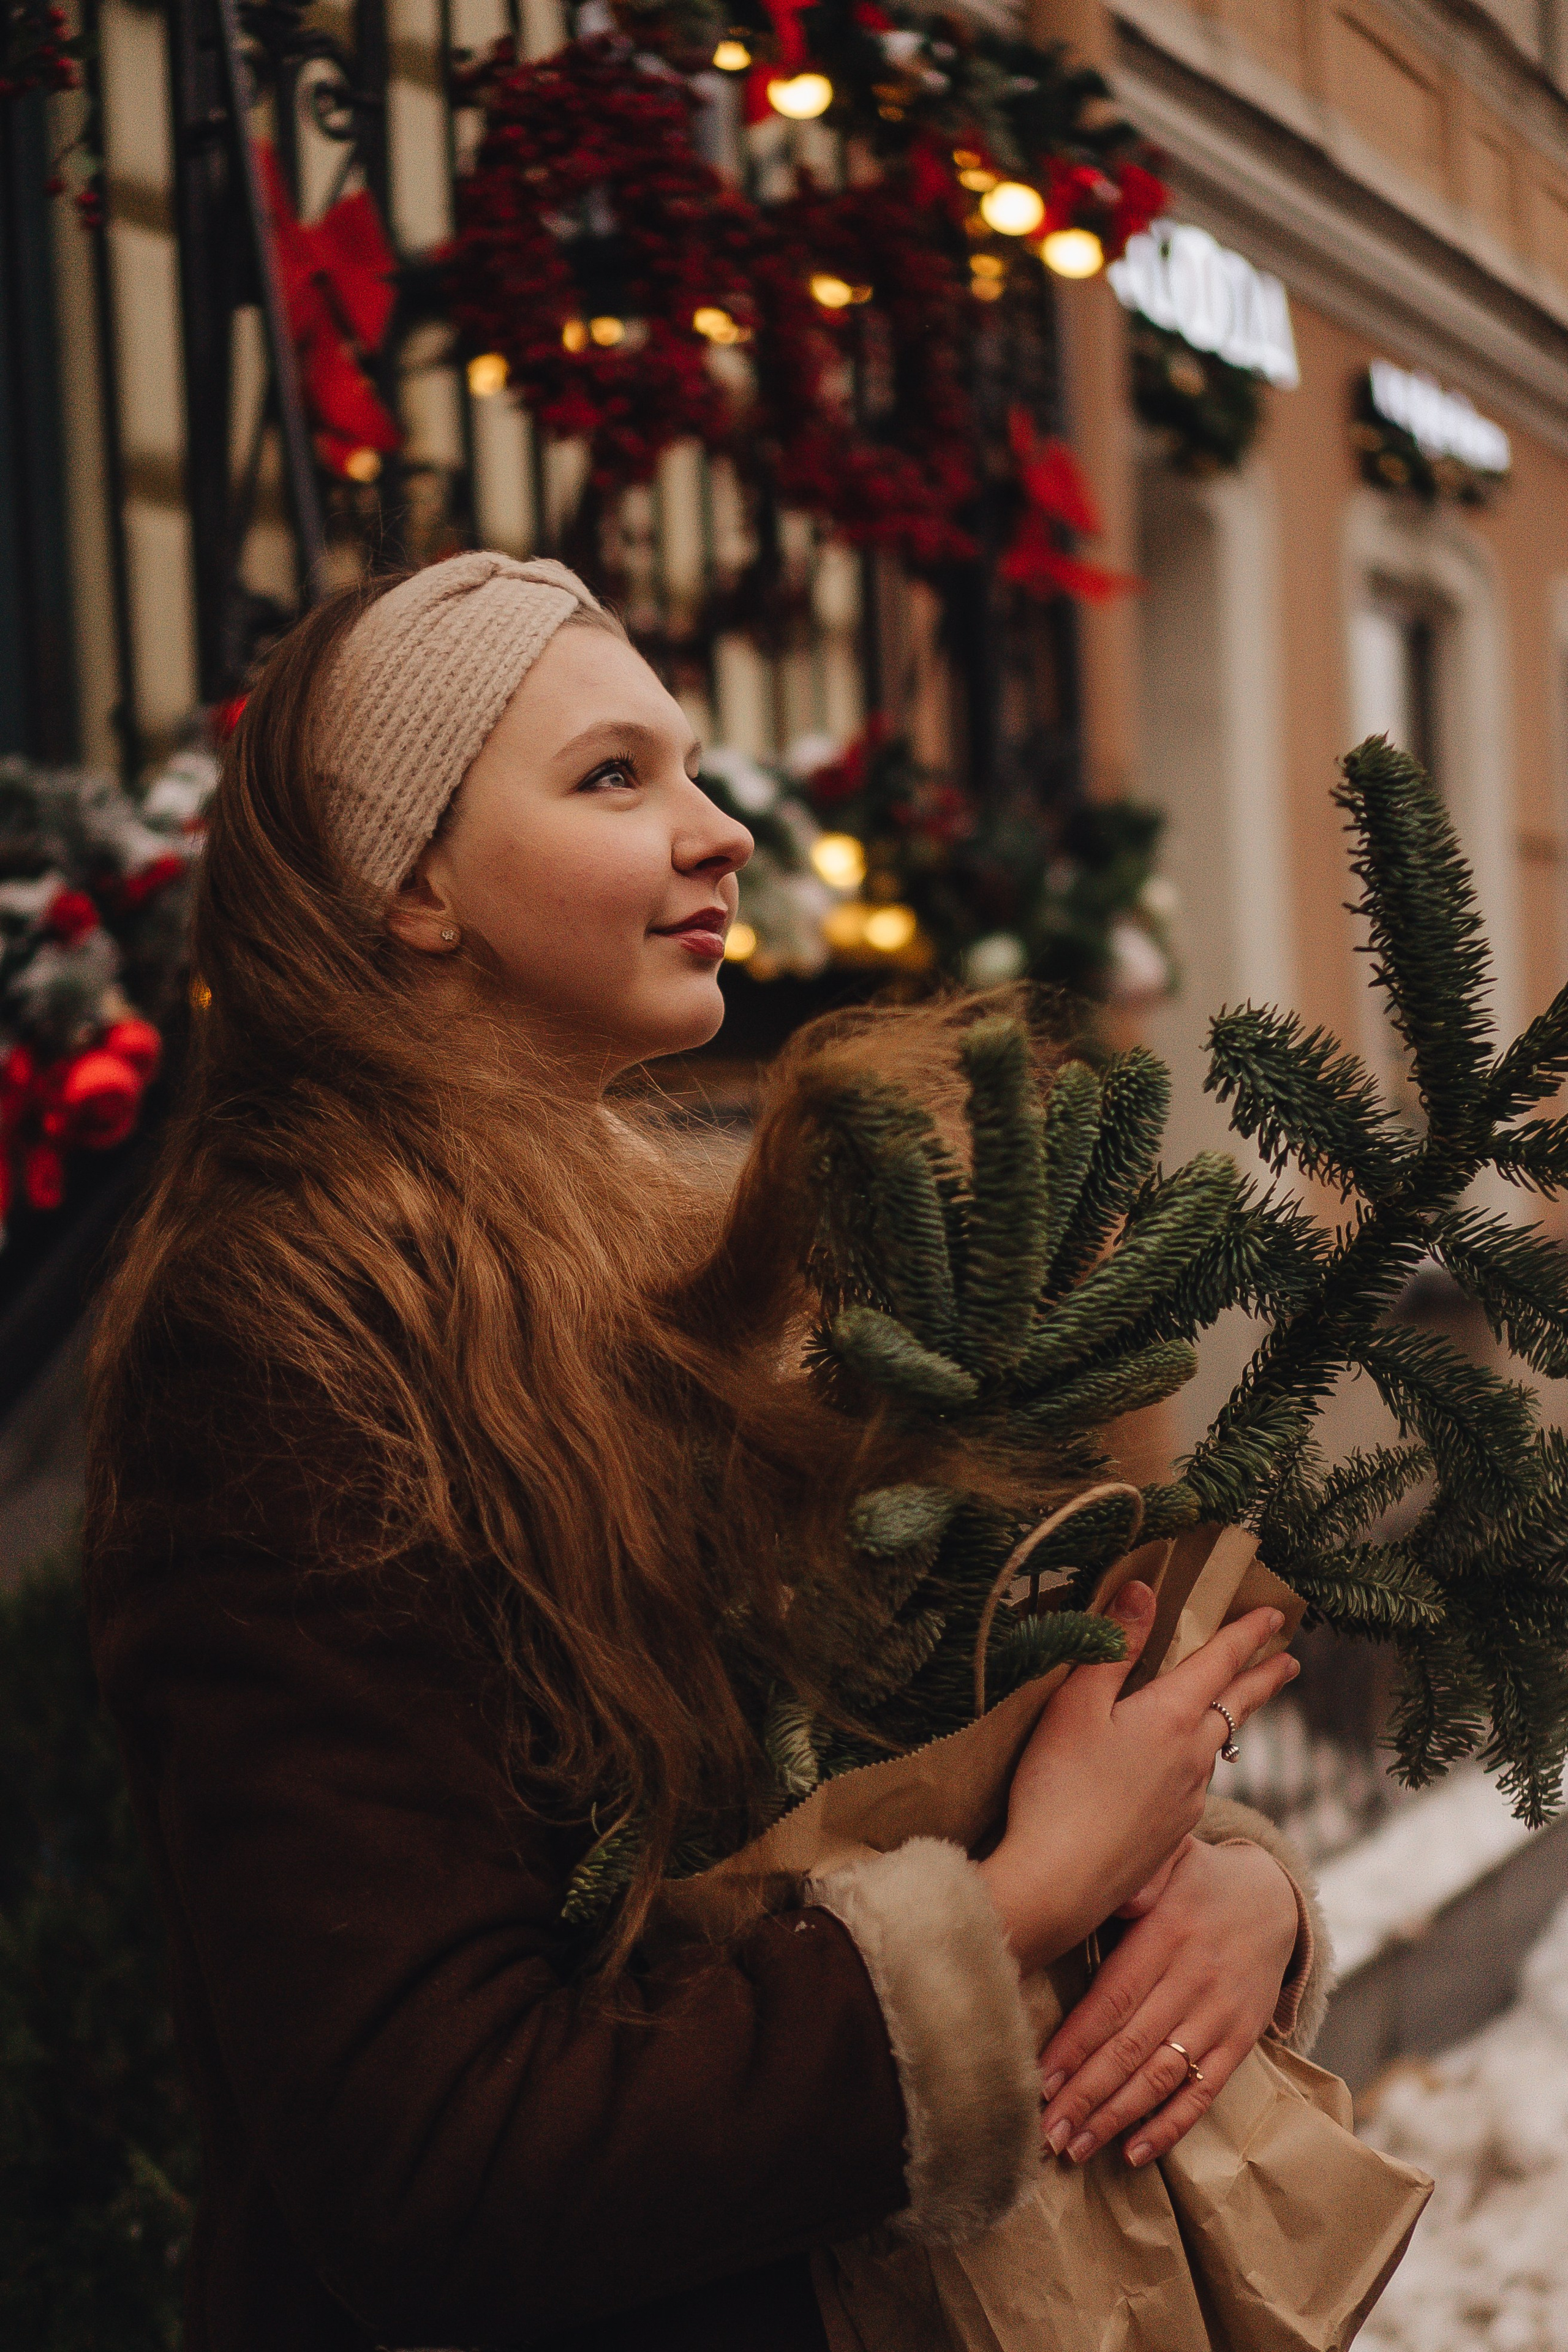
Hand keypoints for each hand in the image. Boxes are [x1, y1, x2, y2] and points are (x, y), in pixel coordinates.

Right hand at [976, 1585, 1298, 1973]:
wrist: (1058, 1885)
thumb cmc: (1058, 1787)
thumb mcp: (1076, 1703)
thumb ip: (1113, 1645)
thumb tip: (1144, 1589)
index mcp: (1172, 1717)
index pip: (1221, 1662)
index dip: (1247, 1633)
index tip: (1275, 1614)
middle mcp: (1193, 1757)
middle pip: (1237, 1707)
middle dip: (1263, 1679)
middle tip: (1289, 1663)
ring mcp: (1187, 1801)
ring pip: (1214, 1748)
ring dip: (1227, 1720)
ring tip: (1224, 1708)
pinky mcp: (1171, 1835)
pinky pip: (1193, 1783)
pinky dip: (1195, 1761)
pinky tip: (1172, 1770)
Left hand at [1037, 1838, 1300, 2168]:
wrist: (1274, 1897)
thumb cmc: (1197, 1879)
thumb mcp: (1170, 1855)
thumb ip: (1135, 1876)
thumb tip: (1100, 1890)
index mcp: (1166, 1934)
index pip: (1114, 1998)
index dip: (1076, 2043)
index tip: (1040, 2078)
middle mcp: (1194, 1979)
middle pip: (1132, 2047)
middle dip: (1085, 2094)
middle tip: (1046, 2132)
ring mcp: (1220, 2015)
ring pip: (1163, 2076)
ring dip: (1117, 2117)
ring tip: (1076, 2148)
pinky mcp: (1241, 2040)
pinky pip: (1204, 2091)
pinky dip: (1171, 2126)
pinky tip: (1135, 2152)